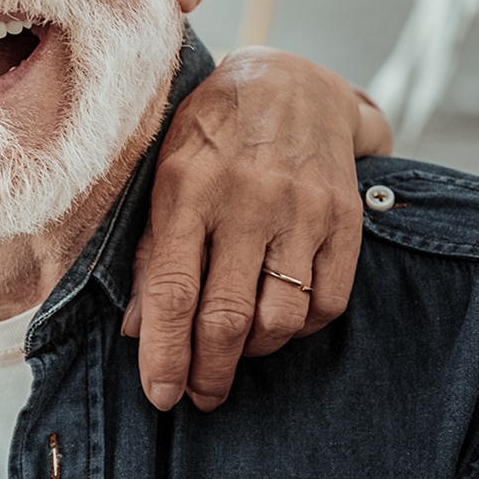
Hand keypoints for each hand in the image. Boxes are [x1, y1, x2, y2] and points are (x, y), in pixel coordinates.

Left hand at [122, 46, 390, 410]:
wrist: (291, 82)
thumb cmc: (210, 136)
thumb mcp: (163, 177)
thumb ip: (148, 252)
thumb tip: (134, 330)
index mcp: (187, 189)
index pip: (171, 291)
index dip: (164, 353)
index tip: (160, 396)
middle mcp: (246, 201)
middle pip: (226, 317)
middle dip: (208, 372)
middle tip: (199, 396)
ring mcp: (301, 210)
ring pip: (280, 319)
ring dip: (253, 353)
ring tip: (234, 350)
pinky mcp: (344, 219)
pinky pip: (327, 304)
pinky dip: (300, 330)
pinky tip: (277, 322)